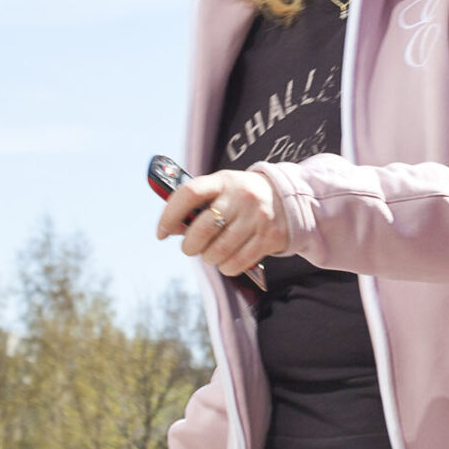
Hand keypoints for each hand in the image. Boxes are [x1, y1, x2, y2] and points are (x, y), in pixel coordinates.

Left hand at [156, 168, 288, 278]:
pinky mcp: (270, 238)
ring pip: (218, 251)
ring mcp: (258, 217)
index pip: (189, 194)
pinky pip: (236, 263)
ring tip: (211, 254)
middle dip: (189, 246)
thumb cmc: (241, 197)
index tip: (161, 233)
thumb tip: (172, 229)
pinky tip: (227, 260)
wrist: (287, 198)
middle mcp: (242, 197)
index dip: (169, 216)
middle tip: (190, 248)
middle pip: (202, 229)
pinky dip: (225, 267)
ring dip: (208, 258)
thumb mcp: (221, 189)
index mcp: (224, 181)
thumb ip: (197, 205)